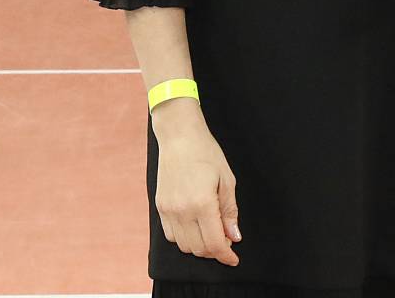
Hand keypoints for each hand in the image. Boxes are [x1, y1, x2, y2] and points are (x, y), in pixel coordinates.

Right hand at [153, 114, 240, 265]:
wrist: (179, 136)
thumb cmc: (206, 153)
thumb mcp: (227, 180)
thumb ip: (229, 212)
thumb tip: (234, 236)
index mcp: (202, 204)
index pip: (215, 243)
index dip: (226, 256)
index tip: (234, 259)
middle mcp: (182, 211)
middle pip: (199, 249)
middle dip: (215, 251)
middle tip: (226, 239)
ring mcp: (168, 210)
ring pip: (184, 246)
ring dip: (199, 246)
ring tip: (211, 231)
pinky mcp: (160, 207)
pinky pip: (171, 235)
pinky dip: (184, 238)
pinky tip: (194, 226)